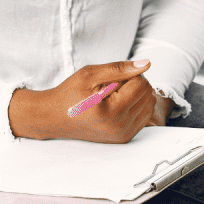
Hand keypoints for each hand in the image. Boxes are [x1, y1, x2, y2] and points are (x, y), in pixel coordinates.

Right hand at [8, 60, 168, 142]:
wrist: (54, 118)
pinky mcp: (124, 138)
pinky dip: (136, 106)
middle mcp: (119, 127)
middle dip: (135, 84)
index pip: (142, 84)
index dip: (130, 74)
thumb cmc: (70, 94)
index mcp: (111, 112)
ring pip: (149, 105)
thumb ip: (120, 68)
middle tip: (112, 86)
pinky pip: (145, 116)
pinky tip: (119, 104)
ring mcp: (123, 135)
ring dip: (137, 95)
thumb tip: (147, 64)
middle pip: (148, 94)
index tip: (114, 77)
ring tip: (115, 95)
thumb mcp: (90, 74)